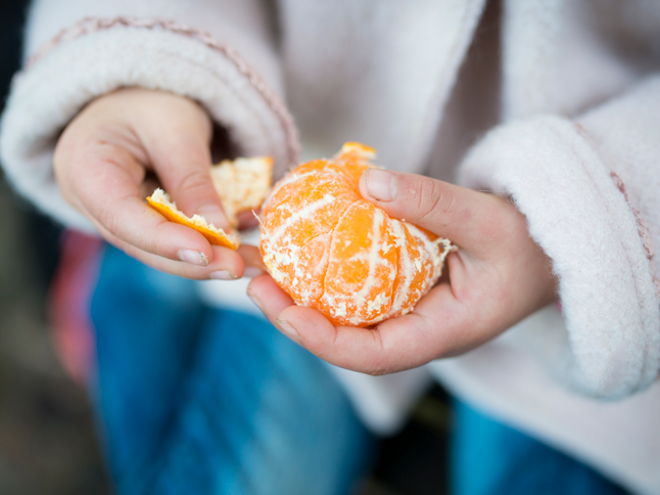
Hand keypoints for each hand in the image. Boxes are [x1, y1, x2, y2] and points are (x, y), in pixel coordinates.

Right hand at [54, 88, 261, 278]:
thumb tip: (221, 232)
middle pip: (143, 244)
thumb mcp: (176, 129)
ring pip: (162, 250)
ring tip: (251, 264)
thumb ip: (193, 180)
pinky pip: (176, 240)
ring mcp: (118, 217)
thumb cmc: (152, 99)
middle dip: (194, 260)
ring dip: (209, 261)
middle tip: (237, 268)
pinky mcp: (145, 223)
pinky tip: (245, 252)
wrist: (143, 94)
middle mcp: (94, 203)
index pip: (122, 217)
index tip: (206, 253)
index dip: (164, 241)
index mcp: (84, 169)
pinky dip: (211, 246)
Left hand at [247, 170, 556, 373]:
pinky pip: (359, 290)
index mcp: (442, 333)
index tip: (283, 312)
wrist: (547, 249)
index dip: (323, 340)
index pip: (374, 355)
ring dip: (304, 297)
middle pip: (348, 340)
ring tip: (266, 269)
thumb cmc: (528, 243)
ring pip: (348, 317)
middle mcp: (419, 330)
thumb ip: (431, 202)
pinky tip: (304, 250)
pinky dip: (327, 274)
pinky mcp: (406, 291)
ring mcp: (410, 313)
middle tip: (256, 284)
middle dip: (297, 319)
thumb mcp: (487, 219)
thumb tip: (367, 180)